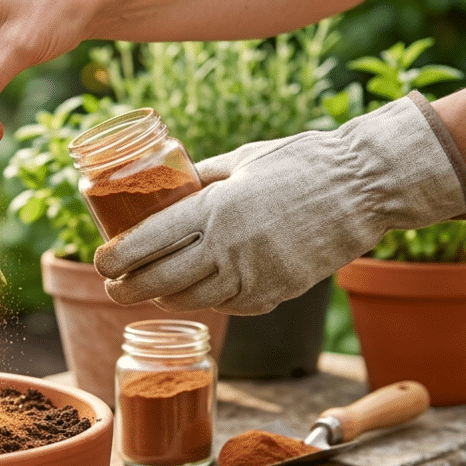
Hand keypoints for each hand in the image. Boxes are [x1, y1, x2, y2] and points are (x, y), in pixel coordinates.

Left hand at [93, 93, 465, 314]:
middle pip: (162, 281)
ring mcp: (256, 274)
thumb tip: (170, 186)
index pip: (150, 242)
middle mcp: (231, 247)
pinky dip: (210, 301)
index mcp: (216, 208)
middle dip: (128, 290)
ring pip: (194, 300)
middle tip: (112, 289)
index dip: (117, 258)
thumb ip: (203, 177)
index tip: (100, 262)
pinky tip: (198, 292)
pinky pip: (231, 306)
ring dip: (166, 298)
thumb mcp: (242, 159)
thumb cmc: (301, 162)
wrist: (365, 187)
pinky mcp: (278, 292)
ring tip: (150, 290)